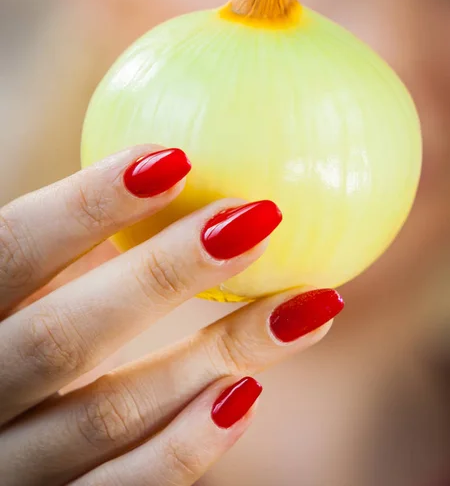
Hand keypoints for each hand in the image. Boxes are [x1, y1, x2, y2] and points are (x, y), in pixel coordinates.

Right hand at [0, 145, 343, 485]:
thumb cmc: (12, 328)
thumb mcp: (19, 285)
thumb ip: (65, 247)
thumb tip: (170, 168)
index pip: (11, 249)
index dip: (87, 204)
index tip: (176, 159)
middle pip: (65, 336)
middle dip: (164, 274)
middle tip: (259, 219)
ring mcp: (6, 468)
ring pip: (107, 416)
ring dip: (214, 358)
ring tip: (306, 306)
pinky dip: (185, 449)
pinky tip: (247, 395)